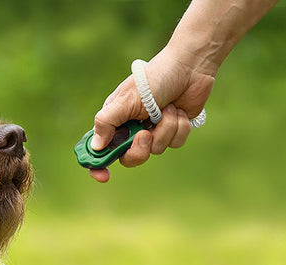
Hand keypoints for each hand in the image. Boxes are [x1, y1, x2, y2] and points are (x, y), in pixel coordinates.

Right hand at [88, 48, 215, 182]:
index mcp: (115, 119)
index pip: (100, 148)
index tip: (104, 176)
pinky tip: (179, 110)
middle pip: (129, 157)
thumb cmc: (154, 78)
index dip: (98, 164)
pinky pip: (175, 143)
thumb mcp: (126, 99)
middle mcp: (132, 127)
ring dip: (165, 129)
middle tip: (146, 134)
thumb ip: (107, 122)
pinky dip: (179, 127)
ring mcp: (154, 130)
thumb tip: (96, 146)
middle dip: (140, 149)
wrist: (189, 68)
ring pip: (156, 150)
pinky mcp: (173, 130)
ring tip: (167, 108)